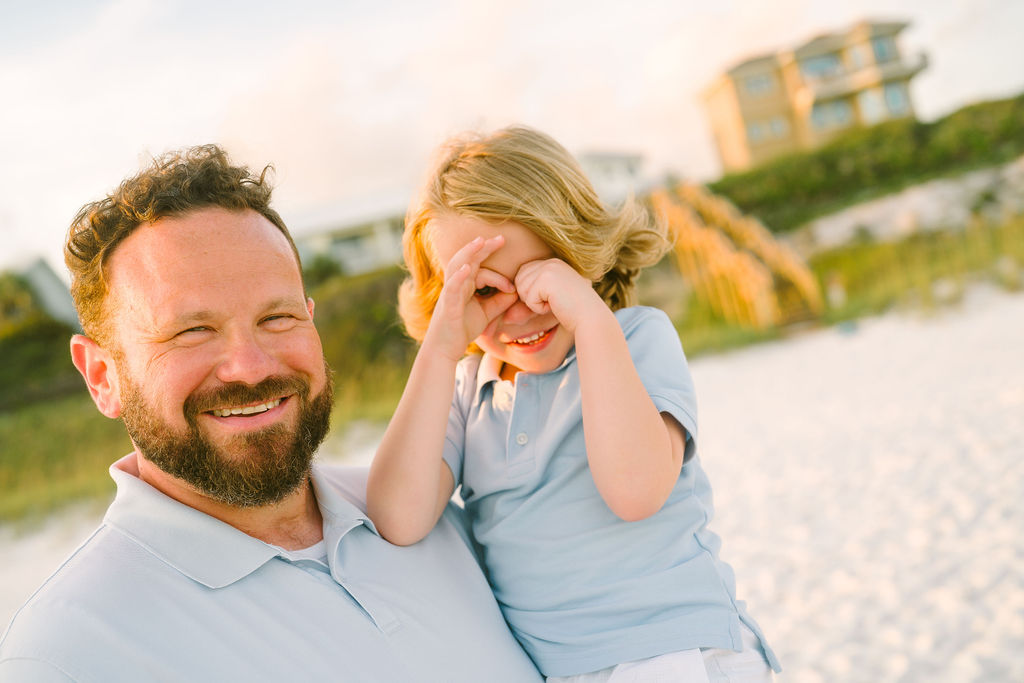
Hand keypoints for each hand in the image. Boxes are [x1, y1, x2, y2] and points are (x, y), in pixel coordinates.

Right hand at [425, 236, 516, 360]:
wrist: (445, 348)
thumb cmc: (463, 328)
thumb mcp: (487, 313)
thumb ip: (500, 301)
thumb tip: (516, 291)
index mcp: (466, 285)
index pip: (483, 271)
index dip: (500, 278)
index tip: (513, 288)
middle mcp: (457, 284)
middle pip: (468, 259)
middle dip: (484, 247)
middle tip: (501, 238)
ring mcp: (450, 292)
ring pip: (457, 266)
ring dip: (469, 253)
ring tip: (480, 241)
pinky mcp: (448, 304)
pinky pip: (452, 287)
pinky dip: (458, 276)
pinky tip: (466, 268)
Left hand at [512, 258, 606, 333]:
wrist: (590, 318)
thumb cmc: (572, 313)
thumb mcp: (546, 304)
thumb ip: (526, 305)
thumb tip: (505, 317)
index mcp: (552, 263)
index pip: (523, 275)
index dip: (529, 293)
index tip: (549, 301)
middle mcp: (550, 262)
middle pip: (519, 281)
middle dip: (530, 298)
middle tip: (552, 303)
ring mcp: (549, 268)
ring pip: (522, 290)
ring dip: (535, 304)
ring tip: (555, 303)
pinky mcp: (547, 278)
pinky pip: (528, 298)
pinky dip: (539, 308)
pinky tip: (555, 305)